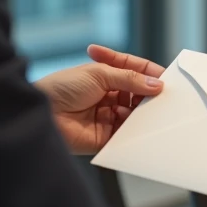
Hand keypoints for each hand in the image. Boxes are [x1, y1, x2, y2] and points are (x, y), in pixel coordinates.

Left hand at [33, 44, 165, 153]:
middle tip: (163, 95)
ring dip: (144, 111)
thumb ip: (130, 79)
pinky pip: (127, 133)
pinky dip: (136, 129)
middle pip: (138, 92)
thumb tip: (157, 84)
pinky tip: (141, 125)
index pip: (134, 70)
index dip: (149, 72)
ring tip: (151, 110)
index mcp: (105, 74)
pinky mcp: (105, 136)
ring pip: (135, 113)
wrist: (40, 115)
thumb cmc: (62, 88)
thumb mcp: (99, 74)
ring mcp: (107, 115)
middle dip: (149, 93)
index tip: (166, 76)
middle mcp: (108, 94)